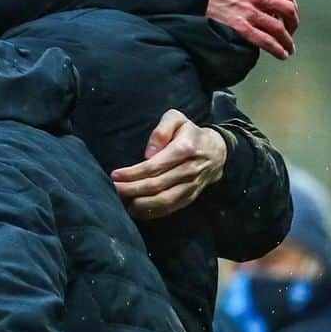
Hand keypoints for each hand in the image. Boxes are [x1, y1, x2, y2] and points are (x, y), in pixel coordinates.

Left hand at [111, 109, 226, 219]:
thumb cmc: (190, 133)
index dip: (133, 173)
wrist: (217, 151)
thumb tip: (149, 153)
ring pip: (164, 200)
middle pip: (156, 185)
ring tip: (121, 201)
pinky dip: (152, 212)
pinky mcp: (191, 197)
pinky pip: (171, 208)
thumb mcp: (177, 119)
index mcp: (184, 149)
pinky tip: (135, 210)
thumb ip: (162, 130)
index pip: (154, 166)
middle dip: (131, 189)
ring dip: (140, 203)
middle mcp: (189, 170)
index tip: (115, 175)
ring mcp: (192, 186)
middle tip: (112, 189)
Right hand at [203, 0, 297, 58]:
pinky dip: (276, 48)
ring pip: (278, 28)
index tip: (291, 15)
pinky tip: (281, 53)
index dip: (292, 7)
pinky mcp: (240, 27)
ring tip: (288, 48)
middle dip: (293, 24)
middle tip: (291, 32)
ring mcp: (249, 13)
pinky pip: (264, 40)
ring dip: (287, 40)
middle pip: (287, 11)